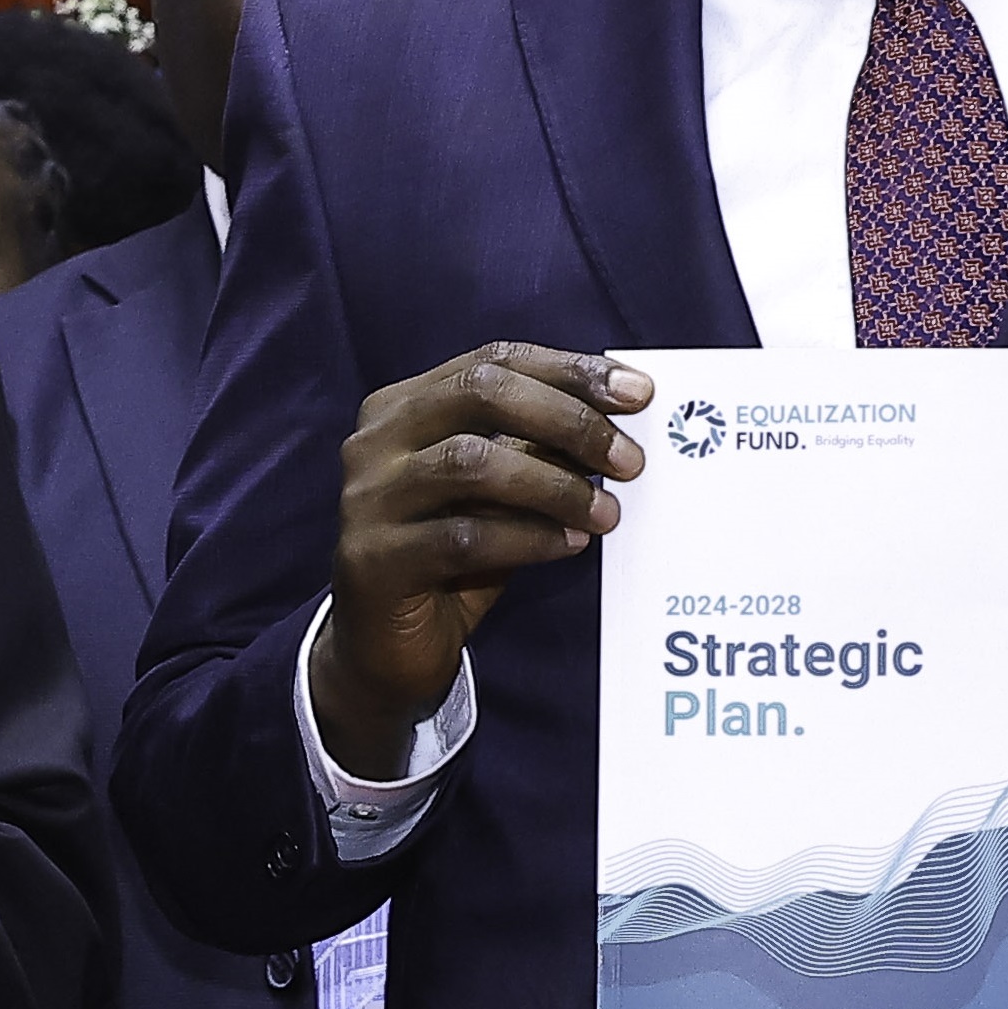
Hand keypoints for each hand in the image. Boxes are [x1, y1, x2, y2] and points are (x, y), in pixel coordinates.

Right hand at [316, 347, 646, 775]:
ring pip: (471, 464)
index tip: (639, 394)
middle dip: (569, 421)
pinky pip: (464, 538)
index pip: (493, 361)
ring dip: (555, 486)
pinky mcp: (373, 558)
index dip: (570, 371)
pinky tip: (570, 546)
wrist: (386, 647)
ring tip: (606, 514)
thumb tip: (616, 422)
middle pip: (480, 394)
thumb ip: (535, 449)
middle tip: (630, 460)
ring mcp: (368, 499)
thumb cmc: (453, 558)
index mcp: (403, 405)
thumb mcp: (498, 492)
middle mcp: (375, 440)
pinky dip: (529, 538)